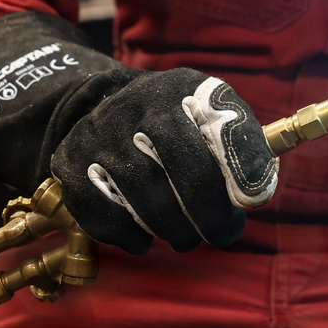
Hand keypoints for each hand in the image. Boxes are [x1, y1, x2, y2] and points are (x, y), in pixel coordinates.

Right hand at [47, 68, 276, 253]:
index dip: (241, 168)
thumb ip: (241, 144)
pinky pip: (105, 218)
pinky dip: (131, 238)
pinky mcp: (71, 165)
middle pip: (184, 171)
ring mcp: (100, 135)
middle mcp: (138, 105)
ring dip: (173, 230)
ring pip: (146, 201)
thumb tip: (256, 192)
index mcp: (182, 89)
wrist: (103, 104)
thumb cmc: (176, 121)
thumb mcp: (211, 113)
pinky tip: (145, 237)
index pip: (220, 127)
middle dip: (209, 214)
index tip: (251, 202)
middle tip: (220, 232)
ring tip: (185, 235)